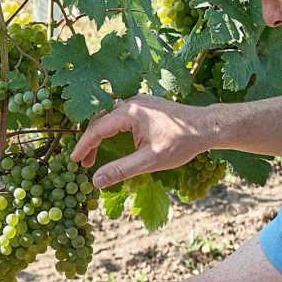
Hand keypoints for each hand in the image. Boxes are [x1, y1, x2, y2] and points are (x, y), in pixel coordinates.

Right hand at [70, 95, 218, 188]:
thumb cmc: (181, 143)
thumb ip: (121, 169)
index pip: (97, 129)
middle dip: (90, 142)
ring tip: (94, 156)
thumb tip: (95, 180)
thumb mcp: (150, 161)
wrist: (207, 127)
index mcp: (129, 112)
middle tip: (84, 164)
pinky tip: (111, 141)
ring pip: (109, 117)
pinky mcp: (145, 105)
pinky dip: (110, 128)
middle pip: (100, 121)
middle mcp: (131, 102)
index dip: (84, 146)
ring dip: (99, 135)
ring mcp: (138, 101)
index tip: (74, 161)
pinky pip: (119, 114)